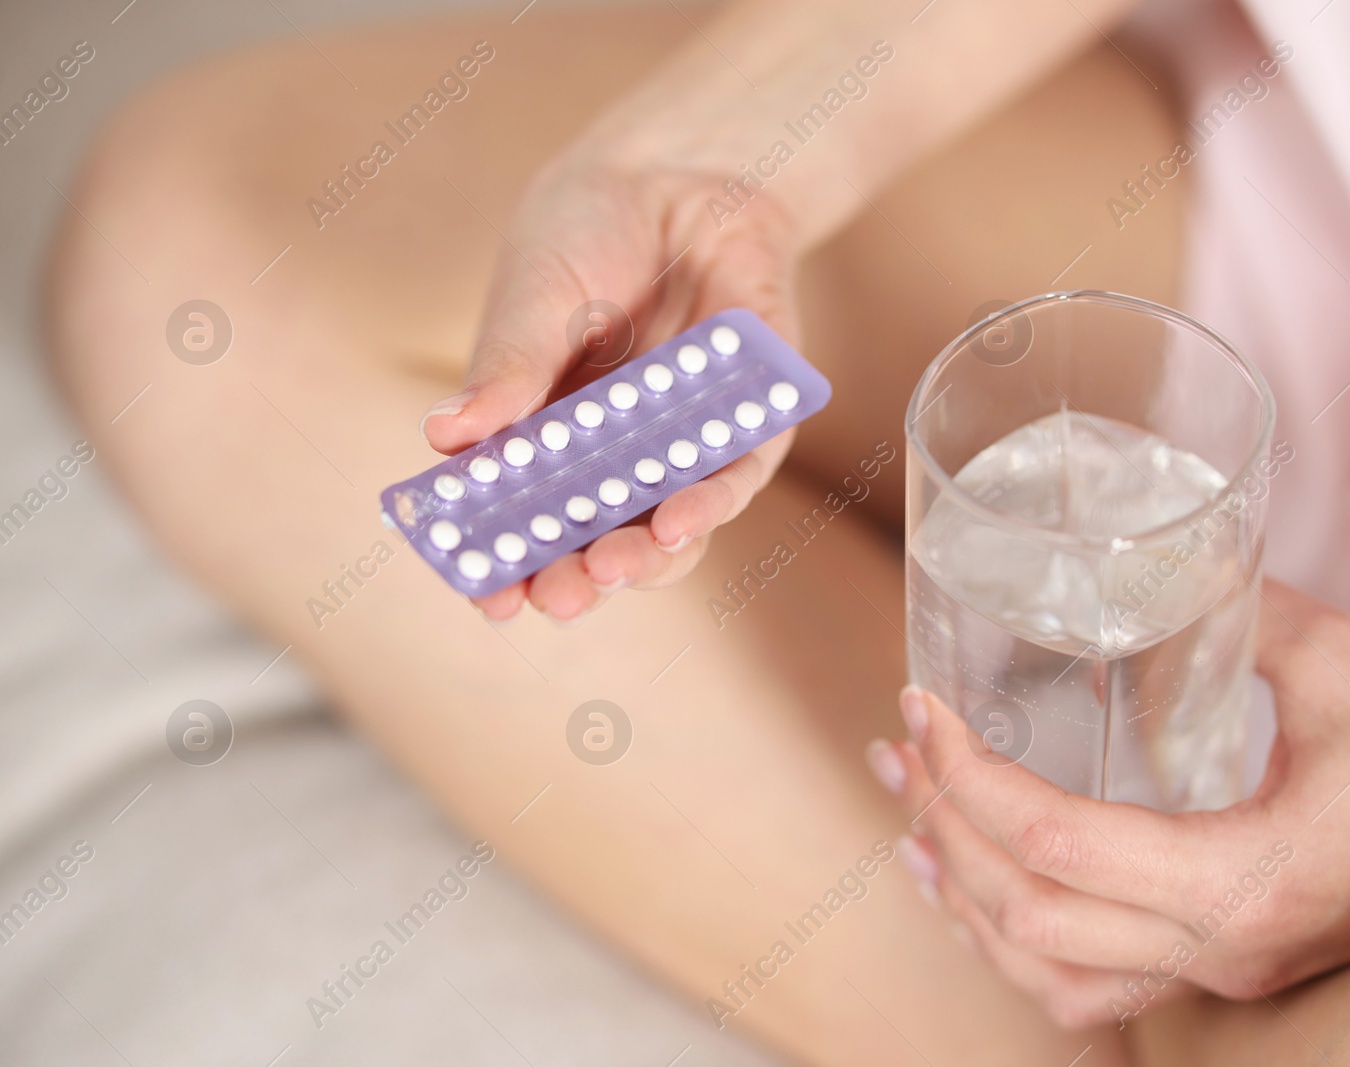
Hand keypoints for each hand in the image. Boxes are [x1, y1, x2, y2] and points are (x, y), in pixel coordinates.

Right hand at [421, 146, 801, 621]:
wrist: (684, 175)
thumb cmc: (589, 235)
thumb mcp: (535, 296)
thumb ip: (508, 368)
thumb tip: (445, 437)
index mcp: (548, 438)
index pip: (525, 518)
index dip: (508, 563)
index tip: (489, 596)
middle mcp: (616, 455)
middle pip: (597, 539)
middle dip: (577, 576)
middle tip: (558, 599)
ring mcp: (683, 443)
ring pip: (668, 527)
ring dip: (642, 560)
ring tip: (610, 571)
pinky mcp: (749, 420)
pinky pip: (735, 476)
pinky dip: (708, 503)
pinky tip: (677, 522)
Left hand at [865, 578, 1349, 1026]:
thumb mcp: (1338, 659)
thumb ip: (1224, 605)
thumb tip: (1132, 555)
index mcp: (1249, 883)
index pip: (1056, 851)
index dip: (969, 778)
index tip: (920, 705)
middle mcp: (1229, 950)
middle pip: (1031, 921)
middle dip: (946, 829)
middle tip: (900, 747)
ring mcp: (1235, 972)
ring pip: (1054, 977)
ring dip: (971, 902)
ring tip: (914, 823)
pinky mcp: (1243, 963)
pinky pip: (1099, 983)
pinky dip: (1025, 939)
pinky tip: (988, 887)